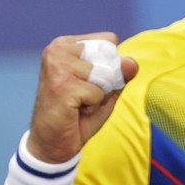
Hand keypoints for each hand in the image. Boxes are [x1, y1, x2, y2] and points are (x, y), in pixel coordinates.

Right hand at [25, 32, 138, 163]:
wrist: (52, 143)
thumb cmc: (78, 114)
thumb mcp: (106, 90)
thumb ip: (121, 74)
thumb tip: (132, 63)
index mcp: (66, 44)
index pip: (109, 41)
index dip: (111, 66)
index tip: (90, 82)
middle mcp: (57, 50)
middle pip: (109, 57)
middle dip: (106, 82)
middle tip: (84, 97)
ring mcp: (57, 66)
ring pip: (105, 76)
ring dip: (99, 96)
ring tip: (79, 104)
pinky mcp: (61, 86)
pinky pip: (98, 93)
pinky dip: (92, 107)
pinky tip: (75, 111)